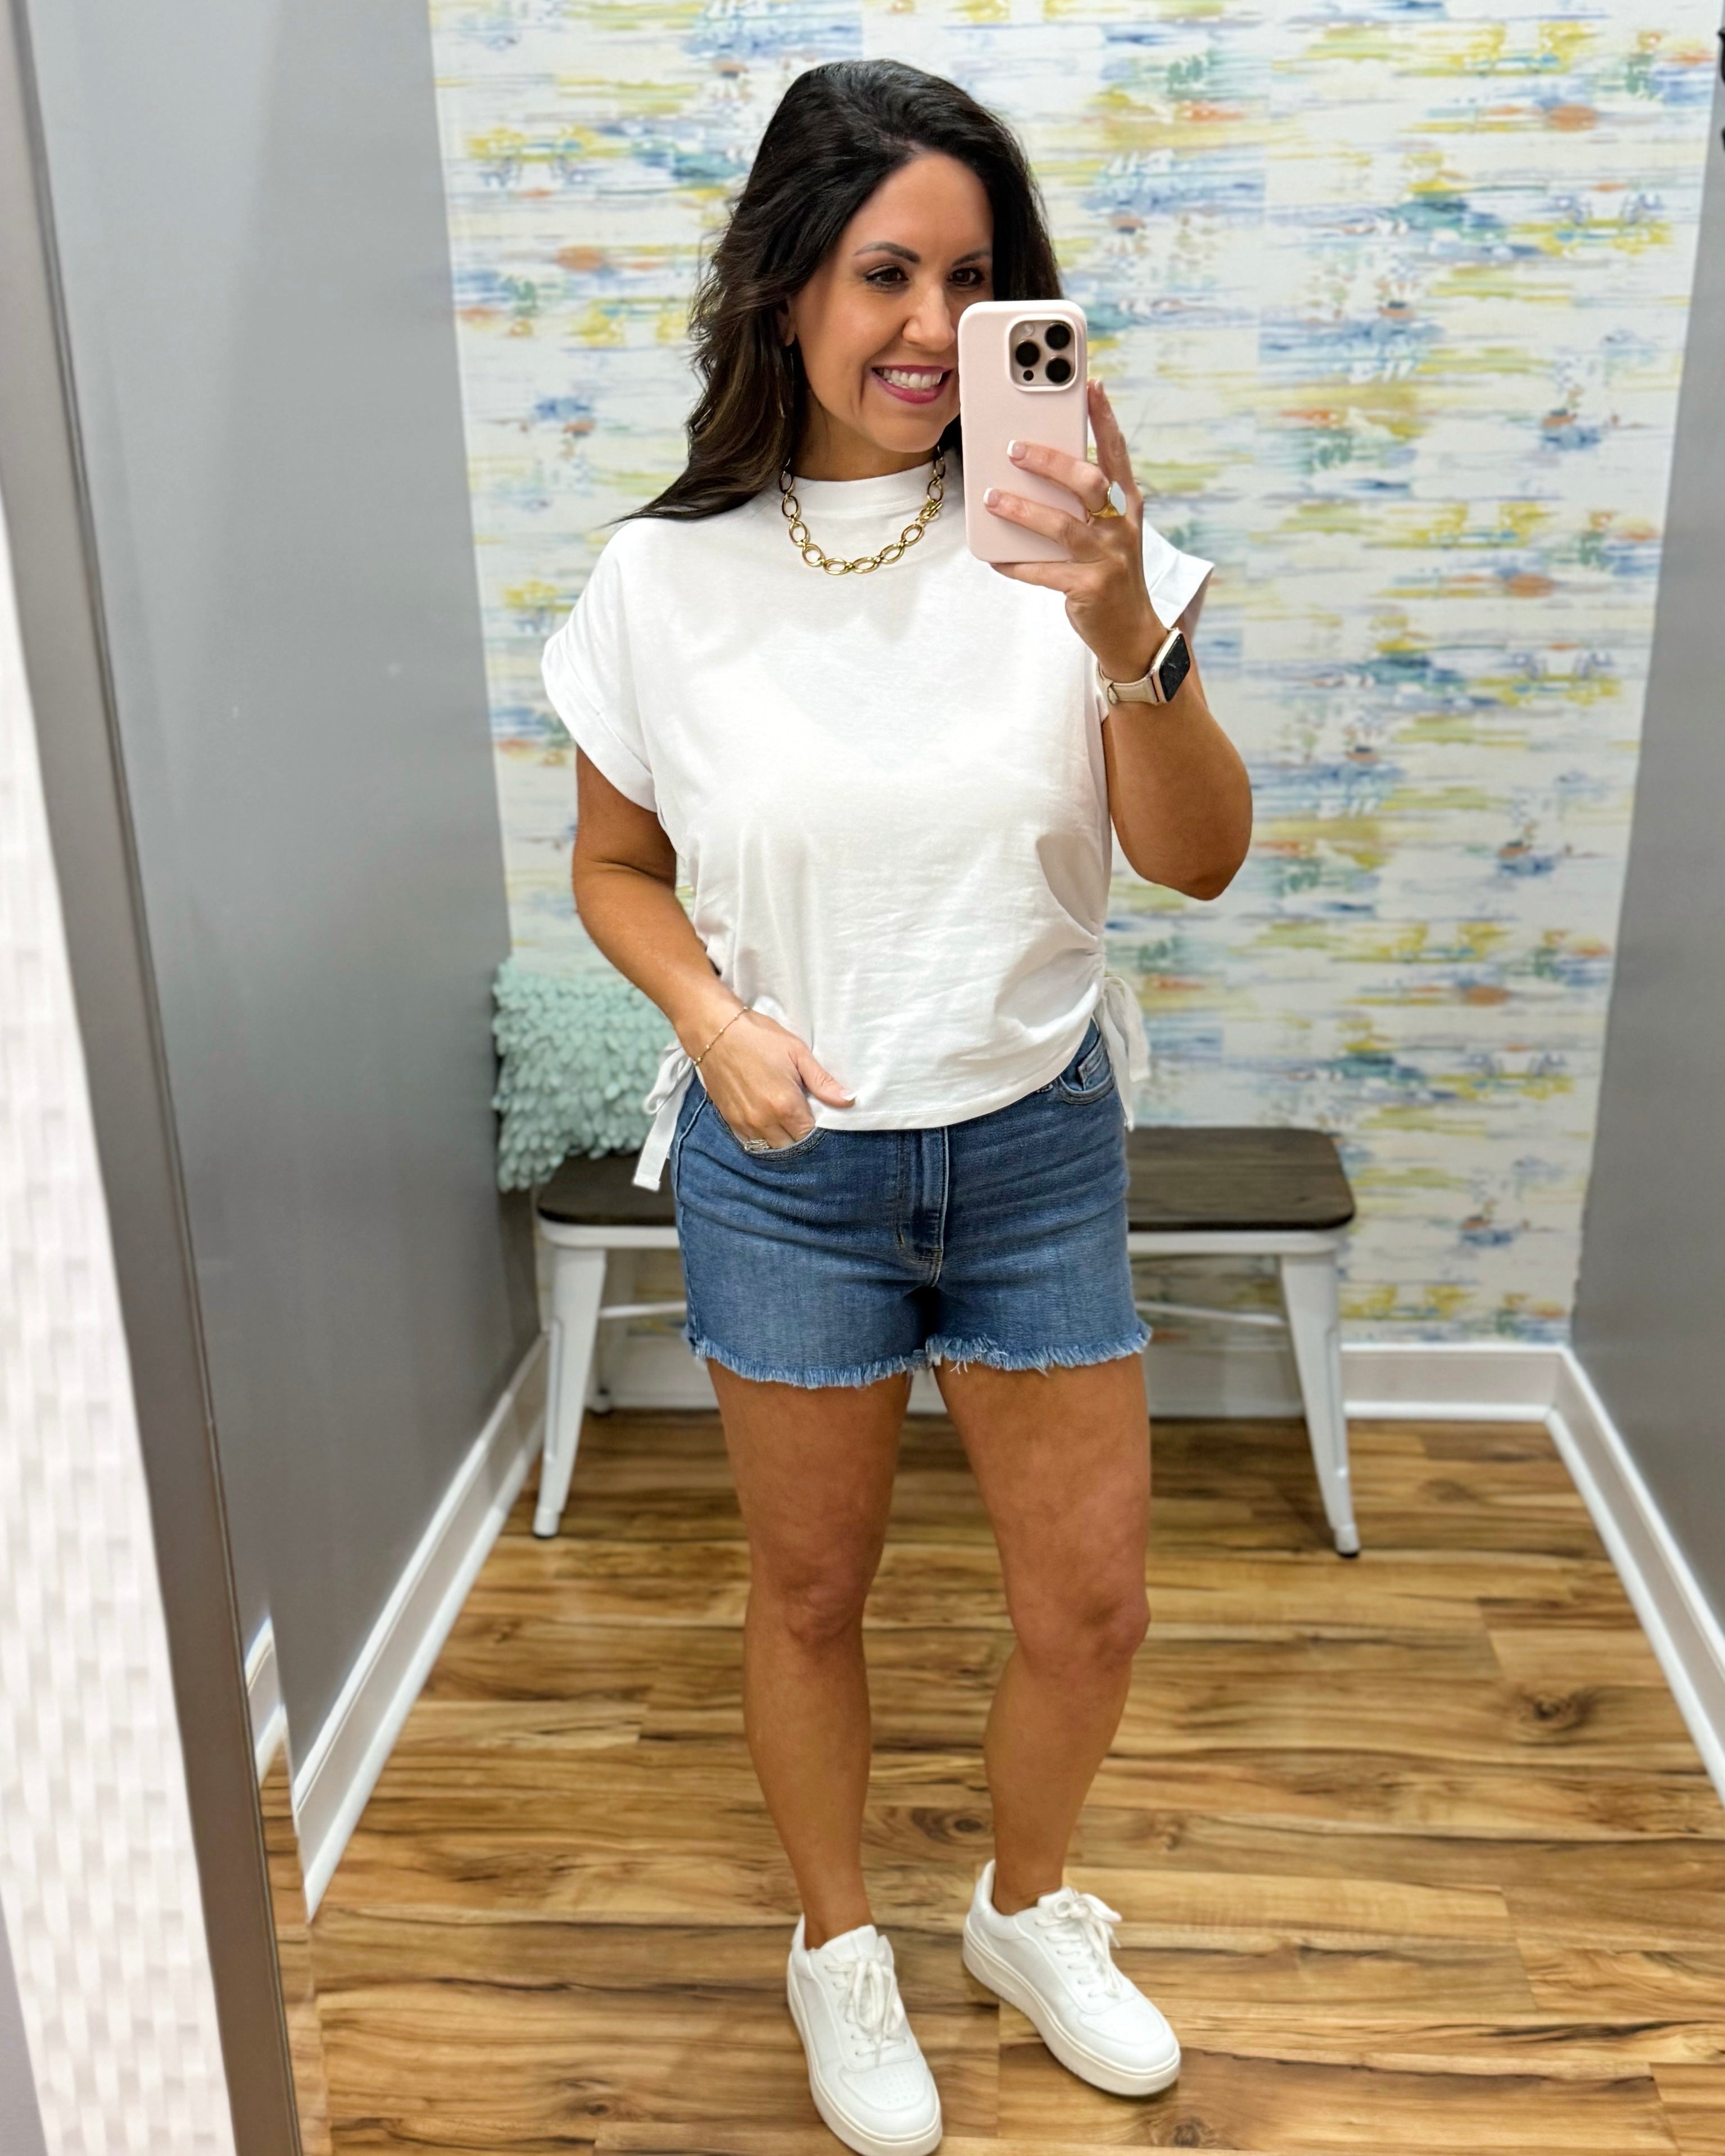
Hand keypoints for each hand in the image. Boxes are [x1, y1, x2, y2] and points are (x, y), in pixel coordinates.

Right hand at [696, 1009, 852, 1148]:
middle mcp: (764, 1121)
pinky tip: (767, 1122)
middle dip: (799, 1137)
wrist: (714, 1032)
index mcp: (785, 1105)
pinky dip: (761, 1137)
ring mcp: (744, 1123)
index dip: (817, 1128)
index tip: (818, 1115)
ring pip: (769, 1147)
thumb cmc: (759, 1037)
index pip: (810, 1135)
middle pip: (790, 1146)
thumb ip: (822, 1082)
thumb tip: (849, 1100)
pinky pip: (750, 1142)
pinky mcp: (730, 1120)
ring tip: (785, 1122)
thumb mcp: (797, 1053)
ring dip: (780, 1140)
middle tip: (802, 1118)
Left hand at [981, 379, 1166, 685]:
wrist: (1131, 632)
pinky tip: (996, 557)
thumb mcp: (1109, 531)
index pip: (1117, 454)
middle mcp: (1121, 528)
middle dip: (1051, 462)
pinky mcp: (1089, 589)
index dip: (1105, 418)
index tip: (1091, 384)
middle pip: (1089, 483)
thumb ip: (1085, 502)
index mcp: (1128, 506)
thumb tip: (1038, 467)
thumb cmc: (1111, 572)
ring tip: (992, 498)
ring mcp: (1108, 559)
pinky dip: (1018, 564)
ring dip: (1023, 510)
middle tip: (1015, 448)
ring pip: (1063, 526)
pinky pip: (1045, 572)